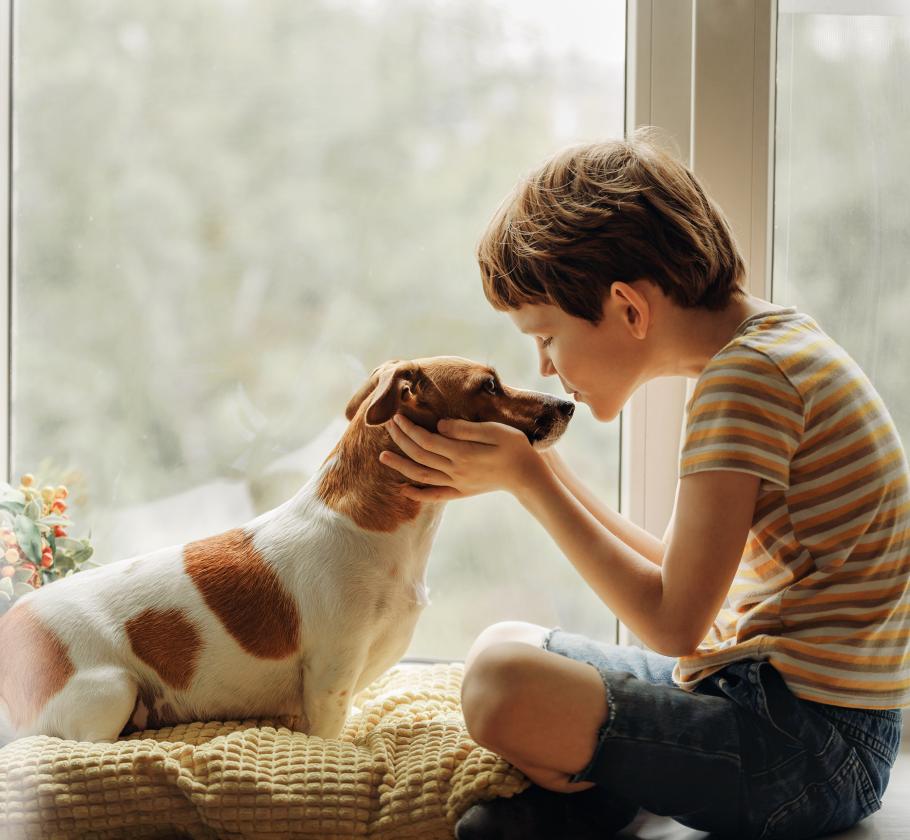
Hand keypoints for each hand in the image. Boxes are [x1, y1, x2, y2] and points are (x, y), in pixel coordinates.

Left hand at [379, 413, 543, 501]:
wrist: (528, 476)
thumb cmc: (515, 447)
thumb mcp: (495, 431)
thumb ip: (466, 429)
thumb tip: (440, 425)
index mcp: (462, 453)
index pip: (426, 440)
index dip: (409, 428)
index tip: (397, 416)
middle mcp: (455, 471)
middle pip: (420, 455)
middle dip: (401, 440)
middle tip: (388, 425)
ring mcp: (457, 484)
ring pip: (421, 476)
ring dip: (400, 466)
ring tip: (382, 457)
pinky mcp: (462, 492)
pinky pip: (434, 495)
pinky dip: (417, 493)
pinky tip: (403, 489)